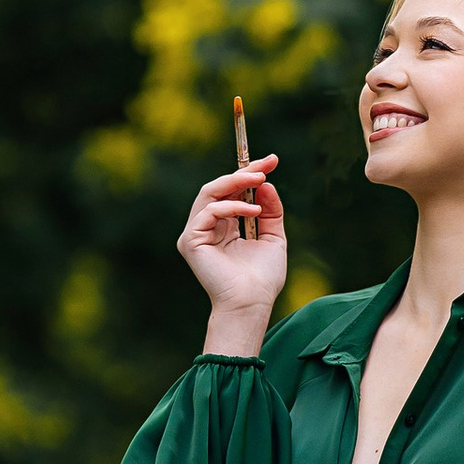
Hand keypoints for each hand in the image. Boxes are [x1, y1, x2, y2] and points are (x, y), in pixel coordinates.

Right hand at [177, 157, 285, 354]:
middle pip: (218, 188)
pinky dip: (232, 207)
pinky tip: (252, 211)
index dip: (249, 173)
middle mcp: (206, 227)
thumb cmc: (262, 278)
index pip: (232, 193)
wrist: (252, 302)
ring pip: (210, 193)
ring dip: (236, 182)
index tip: (271, 160)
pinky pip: (209, 211)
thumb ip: (269, 210)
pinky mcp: (190, 240)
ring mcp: (196, 233)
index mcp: (223, 227)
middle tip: (266, 164)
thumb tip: (266, 183)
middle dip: (243, 171)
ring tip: (259, 179)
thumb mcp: (272, 237)